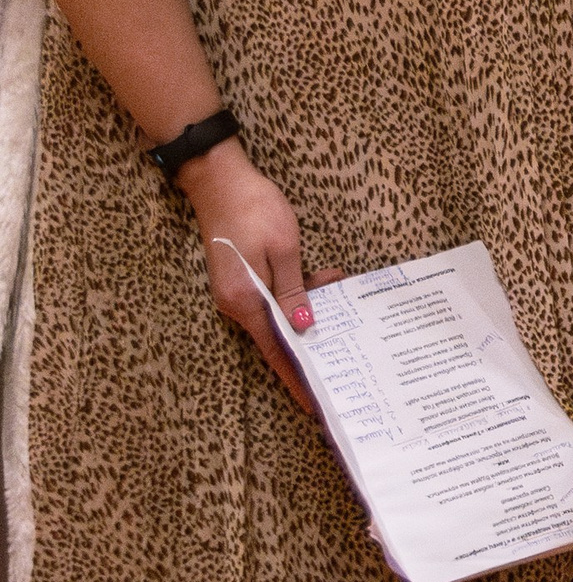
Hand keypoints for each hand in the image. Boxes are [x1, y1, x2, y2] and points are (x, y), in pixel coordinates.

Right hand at [185, 138, 318, 412]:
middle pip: (278, 336)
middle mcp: (236, 303)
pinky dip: (295, 291)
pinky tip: (321, 277)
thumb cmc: (253, 209)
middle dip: (311, 340)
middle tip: (344, 350)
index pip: (276, 352)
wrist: (218, 178)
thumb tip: (302, 328)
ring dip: (308, 305)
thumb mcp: (284, 250)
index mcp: (245, 302)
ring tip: (337, 287)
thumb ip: (293, 292)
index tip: (314, 403)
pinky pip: (271, 296)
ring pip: (278, 312)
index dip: (296, 377)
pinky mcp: (240, 277)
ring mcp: (236, 290)